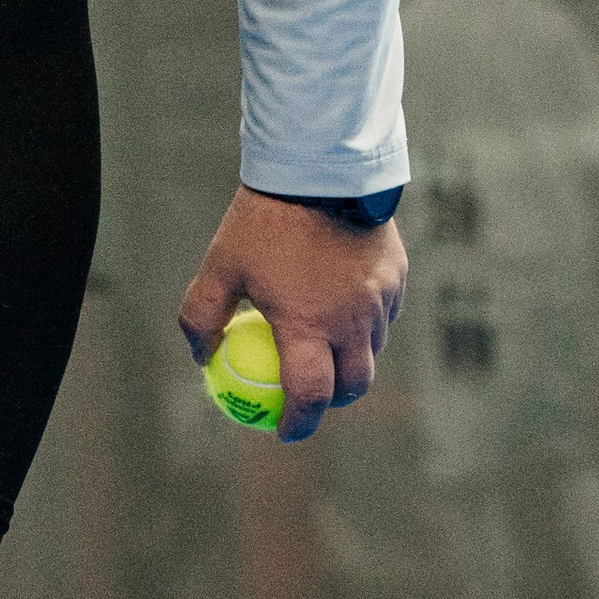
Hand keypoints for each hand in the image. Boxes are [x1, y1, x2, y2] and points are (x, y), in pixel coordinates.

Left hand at [178, 187, 405, 444]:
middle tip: (310, 396)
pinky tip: (343, 305)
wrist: (318, 166)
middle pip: (352, 386)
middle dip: (332, 401)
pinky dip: (366, 324)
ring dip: (350, 360)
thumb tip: (202, 357)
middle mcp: (351, 321)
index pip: (309, 398)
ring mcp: (379, 300)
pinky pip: (384, 316)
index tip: (284, 431)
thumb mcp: (219, 266)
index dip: (298, 424)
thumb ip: (202, 317)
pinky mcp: (396, 277)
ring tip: (324, 345)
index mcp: (307, 325)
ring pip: (372, 351)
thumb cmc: (262, 220)